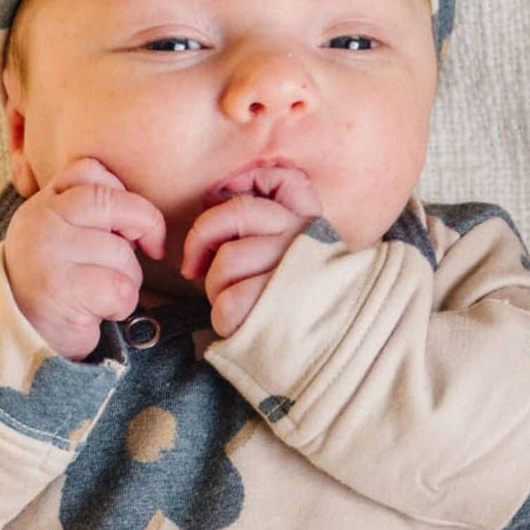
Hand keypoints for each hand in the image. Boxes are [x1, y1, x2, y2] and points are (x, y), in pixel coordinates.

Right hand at [3, 158, 166, 360]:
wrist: (21, 336)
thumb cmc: (56, 284)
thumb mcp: (62, 236)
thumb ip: (89, 212)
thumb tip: (143, 217)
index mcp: (42, 204)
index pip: (88, 170)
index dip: (121, 190)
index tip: (128, 220)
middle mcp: (40, 222)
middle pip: (111, 202)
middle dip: (145, 224)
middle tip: (151, 247)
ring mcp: (48, 254)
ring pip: (121, 252)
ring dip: (129, 278)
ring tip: (105, 291)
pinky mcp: (62, 289)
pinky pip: (120, 287)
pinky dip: (122, 305)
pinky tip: (102, 311)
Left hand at [181, 169, 321, 338]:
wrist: (331, 350)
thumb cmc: (297, 300)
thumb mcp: (296, 251)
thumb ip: (266, 220)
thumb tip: (213, 197)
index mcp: (310, 221)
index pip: (281, 178)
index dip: (243, 182)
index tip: (221, 203)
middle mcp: (304, 238)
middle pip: (233, 213)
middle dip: (203, 240)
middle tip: (198, 265)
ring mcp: (292, 271)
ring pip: (226, 261)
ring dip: (216, 287)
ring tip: (234, 300)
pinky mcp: (277, 307)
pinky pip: (228, 302)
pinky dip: (223, 317)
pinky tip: (241, 323)